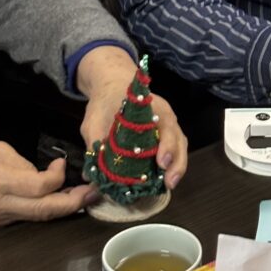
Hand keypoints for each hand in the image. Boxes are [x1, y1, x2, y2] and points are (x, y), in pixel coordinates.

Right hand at [0, 141, 99, 224]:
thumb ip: (24, 164)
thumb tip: (46, 176)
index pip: (39, 187)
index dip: (58, 176)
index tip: (62, 162)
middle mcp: (0, 204)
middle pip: (44, 210)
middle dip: (74, 203)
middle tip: (95, 193)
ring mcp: (0, 216)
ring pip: (39, 217)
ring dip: (65, 208)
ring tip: (86, 196)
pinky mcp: (1, 221)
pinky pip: (30, 216)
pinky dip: (50, 209)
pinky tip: (63, 199)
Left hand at [76, 46, 187, 190]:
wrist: (111, 85)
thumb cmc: (105, 102)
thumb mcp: (93, 122)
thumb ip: (94, 145)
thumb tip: (90, 175)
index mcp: (149, 108)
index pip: (165, 125)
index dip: (166, 145)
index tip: (161, 163)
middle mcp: (164, 115)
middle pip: (178, 138)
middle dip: (177, 162)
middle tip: (169, 183)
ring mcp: (167, 124)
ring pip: (180, 144)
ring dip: (177, 165)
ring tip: (169, 185)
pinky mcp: (164, 133)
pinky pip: (175, 147)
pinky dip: (173, 163)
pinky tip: (164, 179)